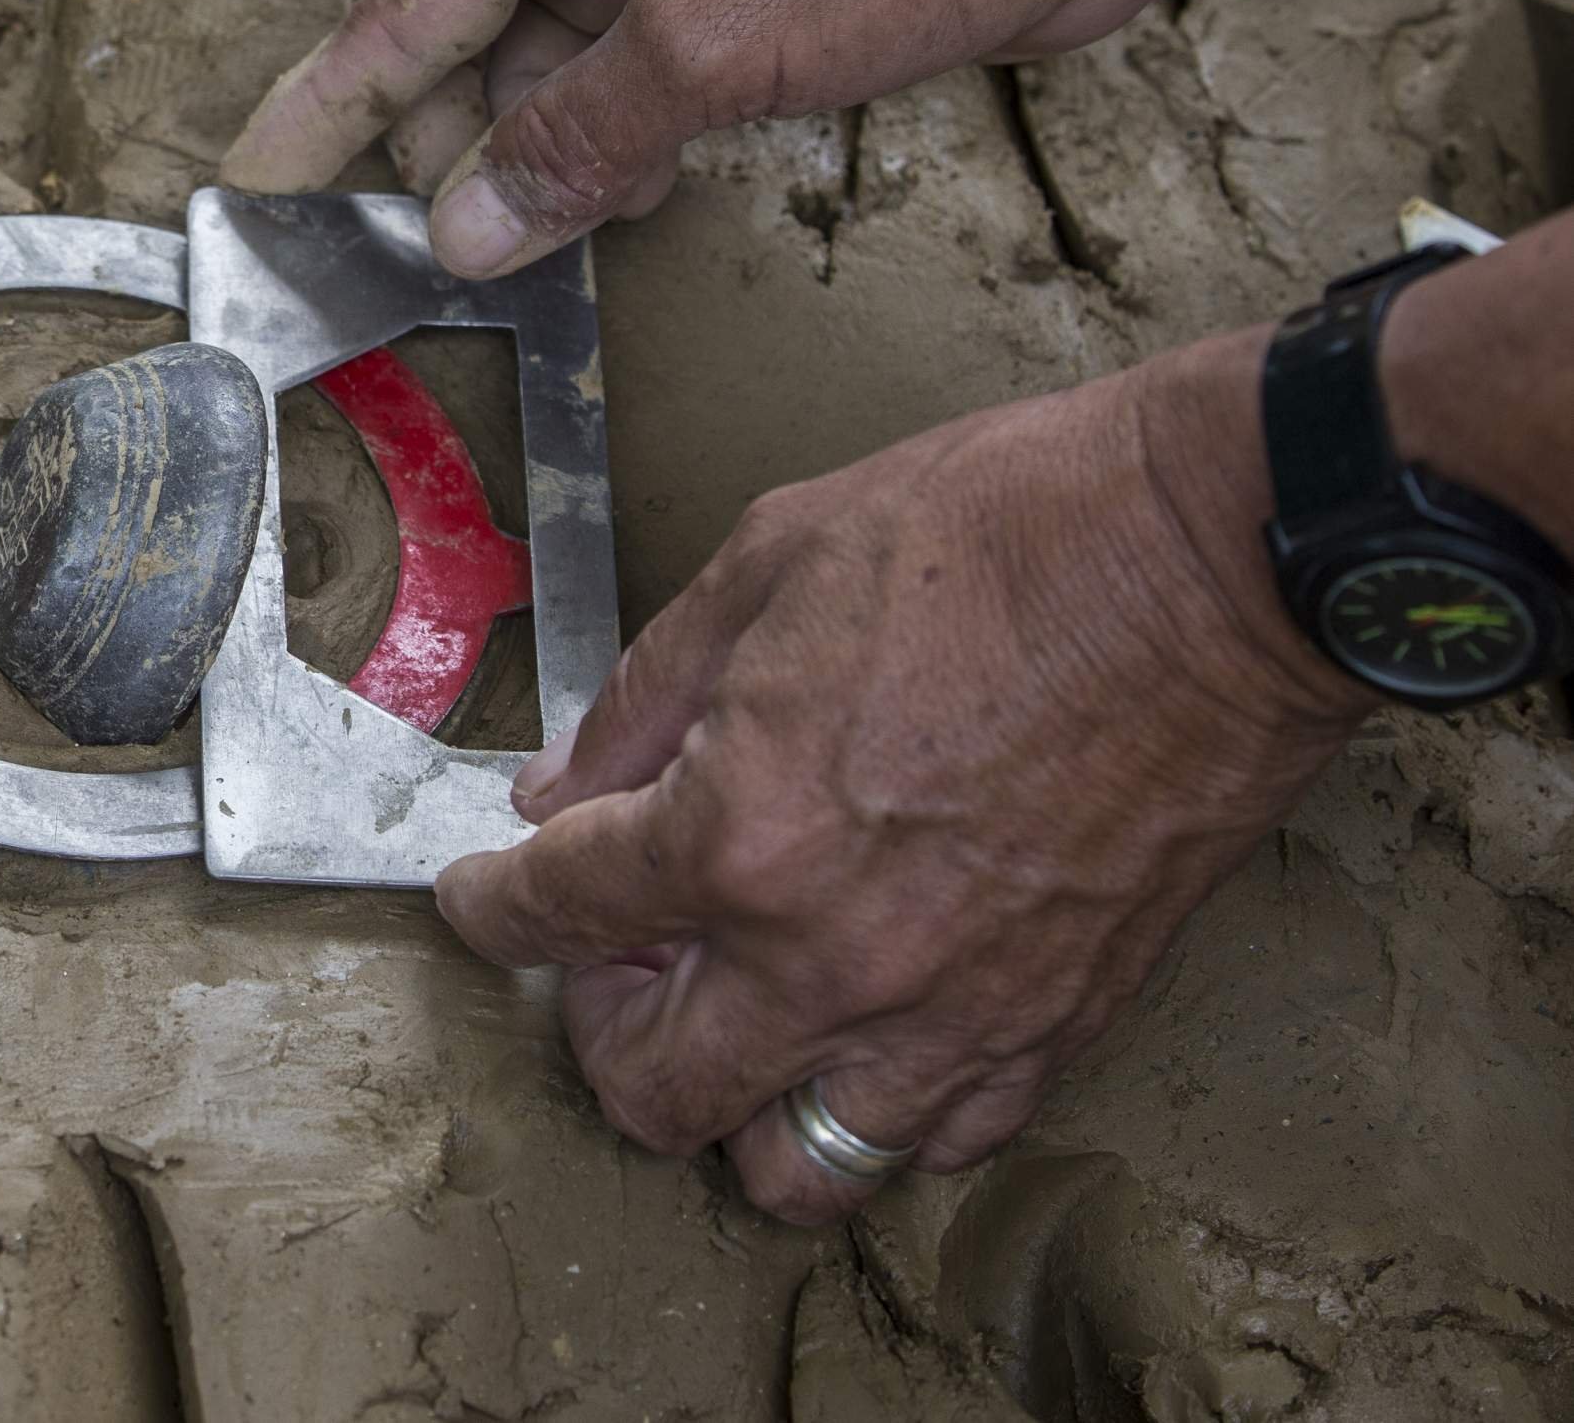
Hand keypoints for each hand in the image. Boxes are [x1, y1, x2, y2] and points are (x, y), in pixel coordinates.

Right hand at [219, 0, 1187, 277]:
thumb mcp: (712, 47)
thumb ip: (574, 144)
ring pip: (549, 32)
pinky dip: (616, 112)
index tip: (261, 175)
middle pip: (461, 8)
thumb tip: (468, 224)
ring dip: (547, 129)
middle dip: (453, 123)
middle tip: (459, 223)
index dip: (333, 105)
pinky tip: (637, 177)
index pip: (408, 0)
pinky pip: (627, 38)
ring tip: (568, 211)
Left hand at [433, 329, 1372, 1223]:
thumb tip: (566, 783)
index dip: (487, 903)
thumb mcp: (768, 562)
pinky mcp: (1056, 1029)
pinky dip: (873, 1104)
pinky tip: (860, 1017)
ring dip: (733, 1094)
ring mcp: (952, 1015)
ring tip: (735, 996)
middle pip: (649, 1091)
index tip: (481, 892)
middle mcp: (833, 960)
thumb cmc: (1002, 534)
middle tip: (616, 942)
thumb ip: (644, 697)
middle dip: (598, 1022)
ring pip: (790, 1163)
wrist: (1217, 562)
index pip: (551, 916)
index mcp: (739, 834)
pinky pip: (933, 1143)